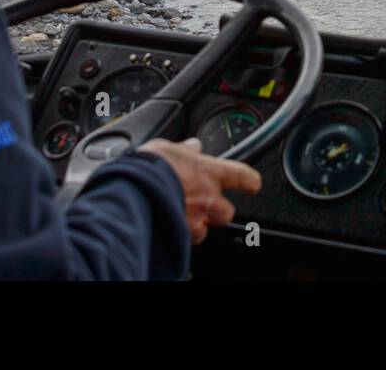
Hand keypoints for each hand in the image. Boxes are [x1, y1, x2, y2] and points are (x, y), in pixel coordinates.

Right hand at [139, 137, 261, 243]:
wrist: (132, 191)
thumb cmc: (148, 167)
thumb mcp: (167, 148)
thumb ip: (185, 150)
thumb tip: (194, 146)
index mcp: (208, 172)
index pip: (241, 176)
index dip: (249, 181)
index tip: (253, 183)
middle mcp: (207, 198)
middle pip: (227, 212)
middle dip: (217, 212)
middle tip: (204, 205)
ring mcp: (194, 219)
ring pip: (204, 229)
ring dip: (196, 225)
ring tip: (180, 216)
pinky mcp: (180, 235)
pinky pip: (184, 238)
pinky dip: (178, 234)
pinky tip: (167, 225)